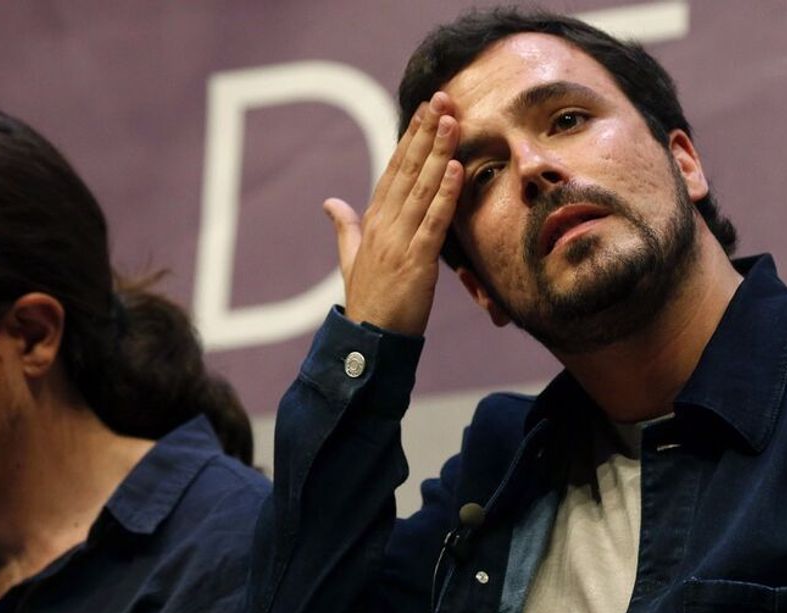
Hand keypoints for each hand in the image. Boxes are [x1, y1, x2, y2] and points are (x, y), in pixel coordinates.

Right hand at [324, 92, 462, 336]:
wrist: (368, 341)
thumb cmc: (366, 301)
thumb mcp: (351, 259)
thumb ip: (345, 228)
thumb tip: (330, 202)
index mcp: (372, 222)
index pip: (393, 171)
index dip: (409, 139)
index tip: (424, 110)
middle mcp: (384, 226)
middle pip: (407, 170)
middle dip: (425, 133)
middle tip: (441, 98)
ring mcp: (399, 242)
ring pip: (422, 189)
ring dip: (437, 153)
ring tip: (452, 121)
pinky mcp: (416, 262)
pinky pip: (433, 222)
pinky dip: (445, 195)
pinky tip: (455, 169)